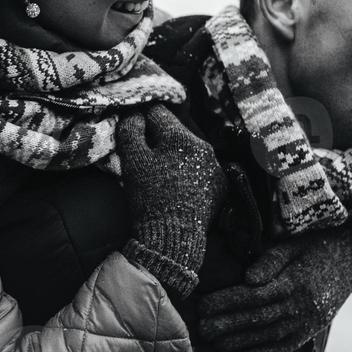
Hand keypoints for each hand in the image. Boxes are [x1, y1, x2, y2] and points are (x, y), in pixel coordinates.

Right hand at [116, 106, 225, 298]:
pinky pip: (200, 168)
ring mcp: (215, 167)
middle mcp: (204, 147)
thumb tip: (135, 115)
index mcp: (182, 137)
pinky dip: (188, 171)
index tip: (133, 132)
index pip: (158, 113)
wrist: (174, 237)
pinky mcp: (220, 186)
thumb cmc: (150, 198)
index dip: (141, 120)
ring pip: (188, 150)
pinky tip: (176, 185)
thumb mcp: (133, 162)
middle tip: (144, 155)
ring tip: (161, 173)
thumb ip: (130, 131)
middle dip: (159, 138)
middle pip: (175, 132)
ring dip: (174, 154)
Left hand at [197, 229, 351, 351]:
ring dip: (241, 342)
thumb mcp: (295, 244)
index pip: (255, 295)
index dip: (228, 302)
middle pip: (259, 318)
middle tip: (201, 329)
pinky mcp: (312, 330)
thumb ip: (271, 261)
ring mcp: (309, 322)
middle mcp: (303, 306)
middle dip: (227, 324)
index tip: (204, 305)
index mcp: (297, 282)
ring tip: (215, 343)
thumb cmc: (318, 245)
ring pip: (270, 336)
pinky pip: (286, 347)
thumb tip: (249, 279)